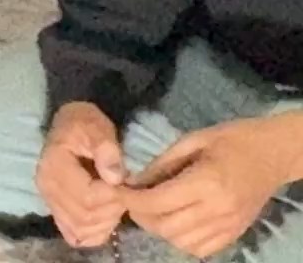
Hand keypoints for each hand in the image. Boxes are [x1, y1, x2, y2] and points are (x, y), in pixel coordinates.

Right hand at [36, 101, 129, 247]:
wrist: (70, 125)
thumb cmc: (84, 124)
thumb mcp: (97, 127)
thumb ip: (106, 148)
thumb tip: (116, 178)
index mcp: (54, 167)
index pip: (87, 197)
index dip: (113, 195)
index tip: (125, 181)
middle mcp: (47, 188)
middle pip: (85, 217)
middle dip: (112, 209)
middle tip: (123, 191)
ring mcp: (50, 201)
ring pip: (81, 229)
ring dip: (105, 221)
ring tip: (114, 201)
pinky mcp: (56, 209)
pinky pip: (75, 235)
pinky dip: (92, 233)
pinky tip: (103, 218)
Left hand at [124, 116, 298, 258]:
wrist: (273, 153)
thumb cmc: (232, 139)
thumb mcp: (191, 140)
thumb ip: (160, 164)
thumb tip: (131, 182)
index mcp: (206, 182)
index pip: (158, 201)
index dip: (131, 200)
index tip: (115, 191)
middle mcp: (218, 209)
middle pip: (166, 226)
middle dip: (141, 216)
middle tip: (132, 201)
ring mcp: (229, 225)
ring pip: (181, 242)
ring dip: (159, 230)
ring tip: (152, 211)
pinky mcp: (235, 233)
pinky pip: (201, 249)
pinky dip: (181, 240)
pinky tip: (175, 222)